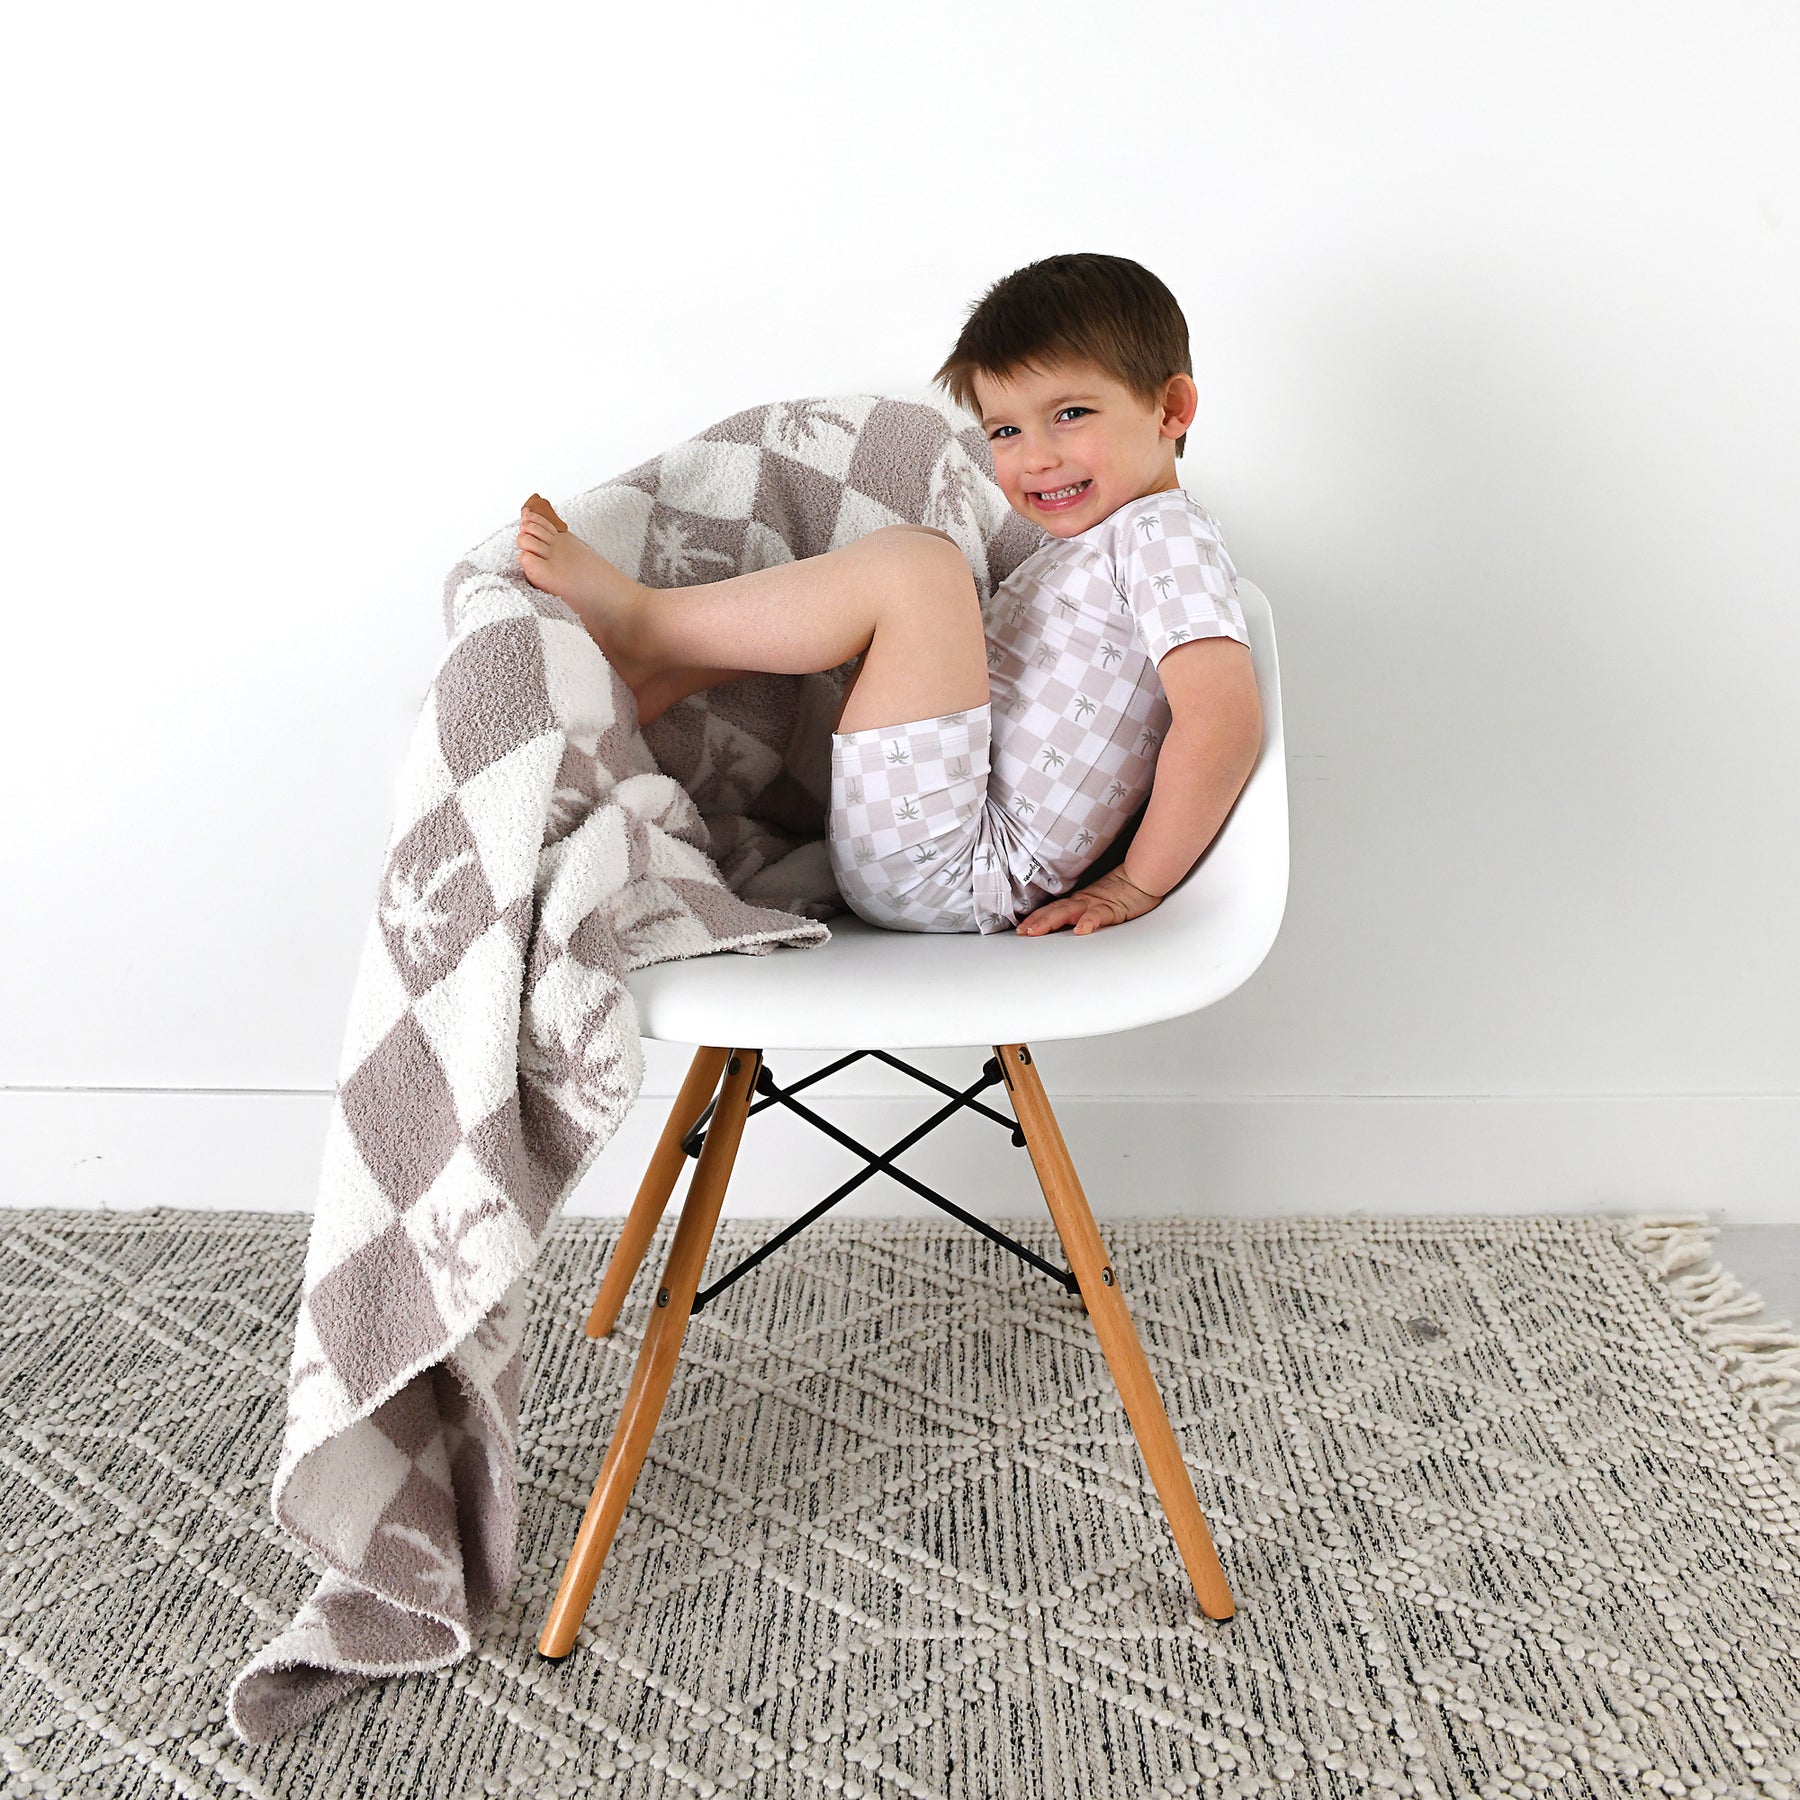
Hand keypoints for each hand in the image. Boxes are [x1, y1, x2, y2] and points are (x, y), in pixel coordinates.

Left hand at [1014, 867, 1163, 935]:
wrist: (1143, 878)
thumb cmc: (1122, 893)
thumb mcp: (1097, 904)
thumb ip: (1081, 912)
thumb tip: (1063, 925)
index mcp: (1078, 902)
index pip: (1052, 910)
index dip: (1035, 918)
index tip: (1019, 929)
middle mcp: (1083, 901)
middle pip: (1055, 911)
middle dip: (1036, 922)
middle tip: (1021, 933)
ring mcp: (1096, 904)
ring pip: (1069, 912)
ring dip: (1050, 921)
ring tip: (1036, 932)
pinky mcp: (1113, 908)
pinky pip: (1099, 915)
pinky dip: (1088, 922)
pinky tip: (1081, 930)